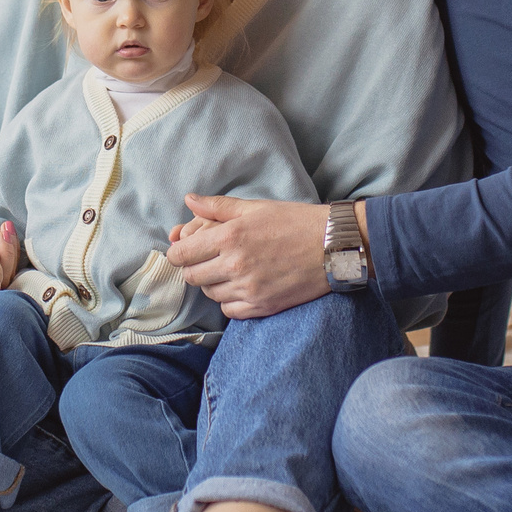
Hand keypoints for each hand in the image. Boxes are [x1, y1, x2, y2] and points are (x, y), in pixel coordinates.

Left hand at [163, 196, 333, 318]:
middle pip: (192, 277)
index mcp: (230, 236)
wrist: (333, 246)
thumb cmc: (295, 221)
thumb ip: (217, 207)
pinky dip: (230, 301)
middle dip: (193, 268)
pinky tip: (240, 287)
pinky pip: (229, 311)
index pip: (182, 254)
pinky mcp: (262, 306)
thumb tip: (189, 200)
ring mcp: (249, 289)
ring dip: (213, 284)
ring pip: (210, 294)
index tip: (183, 252)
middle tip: (206, 260)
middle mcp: (235, 265)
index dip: (178, 253)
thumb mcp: (255, 207)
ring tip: (227, 270)